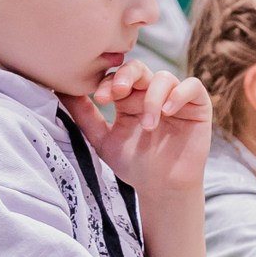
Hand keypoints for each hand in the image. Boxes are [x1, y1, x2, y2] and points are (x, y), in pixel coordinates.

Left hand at [61, 60, 211, 197]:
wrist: (161, 188)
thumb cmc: (134, 165)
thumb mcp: (102, 139)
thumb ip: (84, 115)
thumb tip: (58, 89)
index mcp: (129, 98)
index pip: (118, 76)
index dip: (109, 81)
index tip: (99, 98)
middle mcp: (151, 94)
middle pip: (139, 68)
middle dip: (127, 76)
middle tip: (118, 93)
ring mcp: (175, 99)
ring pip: (164, 78)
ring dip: (152, 97)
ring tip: (148, 124)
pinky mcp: (198, 107)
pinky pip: (192, 87)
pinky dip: (179, 94)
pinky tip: (167, 111)